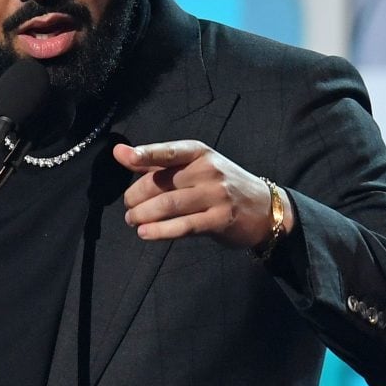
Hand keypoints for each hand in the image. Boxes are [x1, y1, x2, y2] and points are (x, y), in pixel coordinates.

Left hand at [113, 141, 293, 246]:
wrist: (265, 209)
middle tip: (127, 206)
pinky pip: (183, 226)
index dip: (146, 154)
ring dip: (144, 215)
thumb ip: (156, 162)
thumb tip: (120, 153)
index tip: (125, 156)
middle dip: (137, 196)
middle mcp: (208, 171)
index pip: (169, 151)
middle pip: (162, 182)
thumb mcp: (194, 166)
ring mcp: (216, 195)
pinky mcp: (219, 220)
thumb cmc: (221, 186)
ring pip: (169, 205)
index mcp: (199, 153)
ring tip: (132, 220)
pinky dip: (160, 231)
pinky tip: (145, 233)